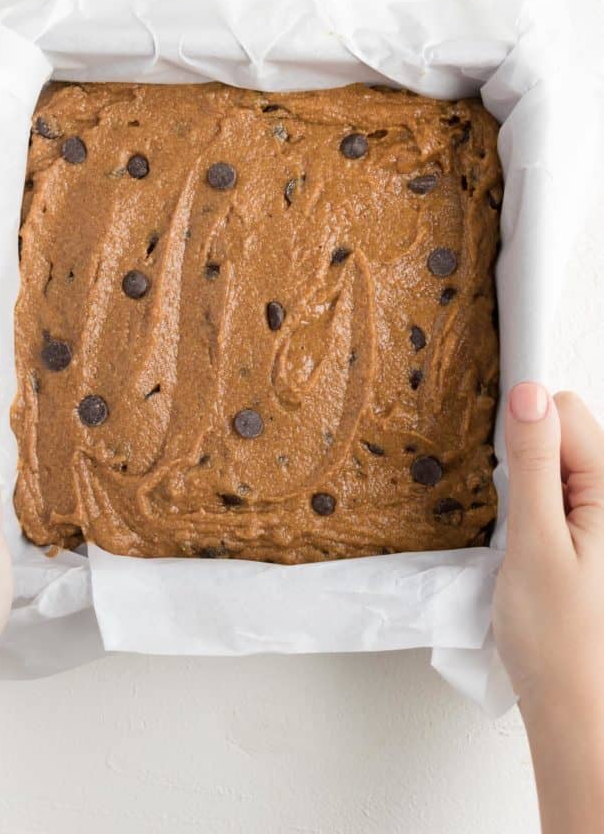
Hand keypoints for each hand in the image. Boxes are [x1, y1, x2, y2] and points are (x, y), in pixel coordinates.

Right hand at [493, 383, 603, 833]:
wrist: (573, 706)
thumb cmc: (559, 640)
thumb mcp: (535, 543)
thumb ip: (534, 464)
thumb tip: (528, 395)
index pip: (567, 412)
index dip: (527, 426)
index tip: (506, 460)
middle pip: (565, 432)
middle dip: (530, 458)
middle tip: (520, 516)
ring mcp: (602, 518)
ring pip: (559, 461)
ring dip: (532, 484)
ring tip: (527, 536)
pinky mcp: (592, 534)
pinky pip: (560, 490)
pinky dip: (538, 506)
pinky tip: (534, 543)